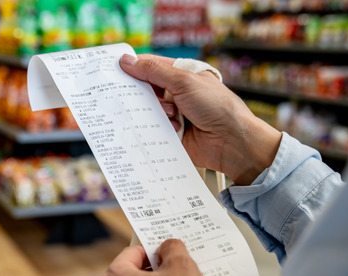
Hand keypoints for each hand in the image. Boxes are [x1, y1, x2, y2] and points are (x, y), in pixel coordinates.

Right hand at [120, 54, 281, 185]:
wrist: (231, 141)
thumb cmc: (216, 106)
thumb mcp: (184, 81)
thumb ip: (154, 71)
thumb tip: (127, 61)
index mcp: (183, 75)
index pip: (152, 66)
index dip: (134, 67)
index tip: (116, 68)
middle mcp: (177, 93)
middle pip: (146, 89)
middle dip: (140, 92)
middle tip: (130, 94)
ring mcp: (174, 114)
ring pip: (147, 110)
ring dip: (154, 111)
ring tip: (172, 114)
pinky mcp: (171, 134)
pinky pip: (152, 129)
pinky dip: (155, 129)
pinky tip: (168, 128)